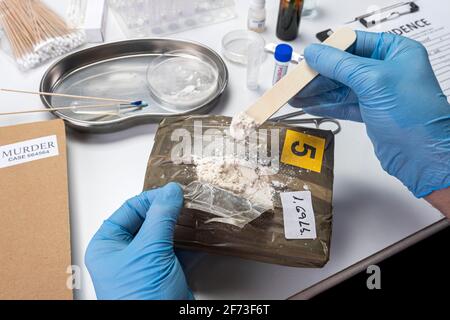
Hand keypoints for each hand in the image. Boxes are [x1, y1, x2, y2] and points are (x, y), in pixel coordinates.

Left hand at [85, 183, 192, 299]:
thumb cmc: (141, 300)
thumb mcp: (149, 252)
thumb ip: (160, 218)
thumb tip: (169, 192)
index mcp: (108, 246)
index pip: (129, 209)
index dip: (151, 198)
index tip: (172, 192)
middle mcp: (124, 253)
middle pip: (147, 220)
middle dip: (167, 211)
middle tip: (185, 201)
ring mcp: (144, 263)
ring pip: (163, 234)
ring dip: (179, 224)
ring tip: (193, 213)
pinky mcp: (163, 272)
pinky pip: (175, 249)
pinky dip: (188, 241)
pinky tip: (198, 234)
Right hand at [291, 31, 449, 197]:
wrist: (424, 156)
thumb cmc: (416, 117)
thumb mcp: (373, 81)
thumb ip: (340, 65)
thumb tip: (315, 53)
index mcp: (396, 52)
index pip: (355, 44)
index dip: (330, 51)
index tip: (308, 58)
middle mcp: (388, 70)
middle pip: (344, 67)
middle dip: (318, 75)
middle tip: (297, 81)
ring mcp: (378, 92)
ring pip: (340, 87)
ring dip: (317, 92)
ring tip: (296, 95)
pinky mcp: (371, 112)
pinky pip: (342, 104)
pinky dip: (325, 105)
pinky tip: (310, 106)